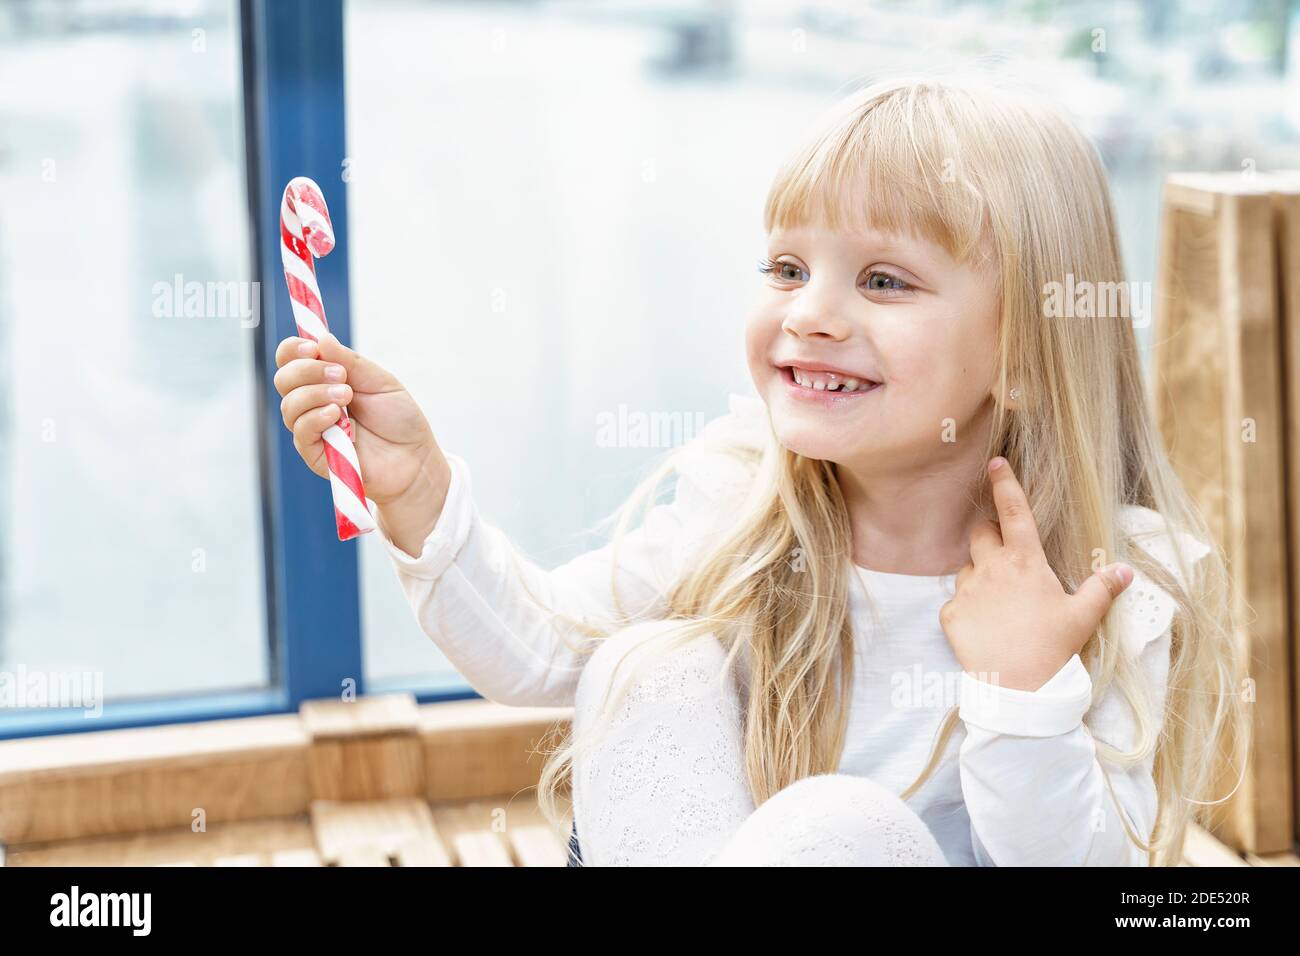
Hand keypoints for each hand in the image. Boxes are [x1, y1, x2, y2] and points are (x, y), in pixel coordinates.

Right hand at [273, 335, 449, 546]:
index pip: (291, 359)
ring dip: (315, 394)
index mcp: (324, 380)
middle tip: (340, 375)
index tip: (312, 347)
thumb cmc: (399, 419)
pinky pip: (301, 431)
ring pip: (289, 405)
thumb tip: (321, 338)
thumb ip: (351, 361)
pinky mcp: (316, 453)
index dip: (293, 349)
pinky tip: (336, 415)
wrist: (415, 458)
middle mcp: (313, 402)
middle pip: (284, 379)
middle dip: (307, 370)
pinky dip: (315, 417)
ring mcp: (312, 428)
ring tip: (347, 396)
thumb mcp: (380, 381)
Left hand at [939, 457, 1133, 691]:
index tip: (995, 463)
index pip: (1013, 511)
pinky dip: (966, 609)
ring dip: (979, 576)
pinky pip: (954, 602)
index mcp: (1025, 562)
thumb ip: (1101, 588)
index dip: (1004, 483)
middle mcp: (992, 568)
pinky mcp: (949, 614)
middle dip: (989, 535)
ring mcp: (967, 590)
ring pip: (966, 568)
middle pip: (980, 533)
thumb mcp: (1083, 616)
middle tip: (1004, 554)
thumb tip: (1124, 570)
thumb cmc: (1054, 648)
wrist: (1019, 687)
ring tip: (999, 604)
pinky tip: (983, 627)